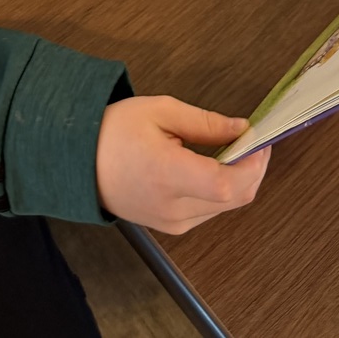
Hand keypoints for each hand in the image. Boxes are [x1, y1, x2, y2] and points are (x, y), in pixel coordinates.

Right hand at [96, 96, 270, 233]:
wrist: (77, 161)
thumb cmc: (114, 131)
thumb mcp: (161, 111)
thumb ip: (206, 123)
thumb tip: (242, 129)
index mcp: (167, 174)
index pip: (226, 183)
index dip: (253, 163)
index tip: (261, 139)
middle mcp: (173, 207)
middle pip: (235, 198)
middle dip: (254, 168)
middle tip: (254, 139)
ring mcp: (172, 222)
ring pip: (227, 206)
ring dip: (239, 179)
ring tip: (234, 148)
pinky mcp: (171, 227)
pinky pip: (210, 211)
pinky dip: (222, 189)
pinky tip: (215, 165)